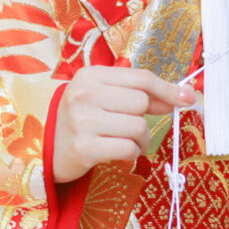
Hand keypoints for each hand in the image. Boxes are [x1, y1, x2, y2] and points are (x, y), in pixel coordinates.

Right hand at [51, 65, 195, 183]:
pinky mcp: (84, 149)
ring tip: (122, 141)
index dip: (168, 89)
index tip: (188, 99)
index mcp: (90, 75)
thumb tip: (182, 96)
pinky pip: (128, 149)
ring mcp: (83, 121)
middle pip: (141, 103)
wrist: (41, 145)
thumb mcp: (101, 95)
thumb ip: (137, 93)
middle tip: (131, 127)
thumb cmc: (79, 118)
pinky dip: (132, 153)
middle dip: (145, 118)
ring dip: (139, 139)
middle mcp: (85, 94)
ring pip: (138, 127)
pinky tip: (118, 153)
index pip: (141, 78)